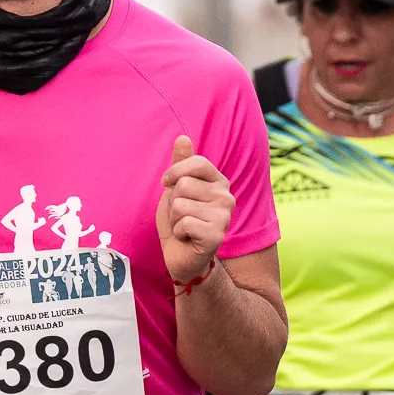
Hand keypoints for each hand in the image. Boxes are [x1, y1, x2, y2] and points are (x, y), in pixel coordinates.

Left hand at [158, 135, 232, 287]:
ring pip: (180, 204)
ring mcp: (224, 216)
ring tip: (185, 227)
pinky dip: (178, 232)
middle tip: (182, 215)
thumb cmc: (180, 220)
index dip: (174, 173)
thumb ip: (181, 164)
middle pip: (184, 185)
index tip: (167, 184)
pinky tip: (188, 238)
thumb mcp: (176, 189)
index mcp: (218, 181)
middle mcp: (226, 196)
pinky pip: (184, 223)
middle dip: (172, 202)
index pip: (197, 163)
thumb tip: (182, 137)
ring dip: (174, 219)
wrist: (182, 256)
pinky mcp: (217, 234)